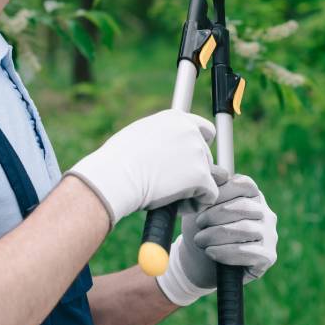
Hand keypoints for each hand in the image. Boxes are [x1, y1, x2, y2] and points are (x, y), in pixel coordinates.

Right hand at [65, 109, 218, 227]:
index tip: (189, 162)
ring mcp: (197, 152)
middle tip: (171, 185)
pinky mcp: (201, 175)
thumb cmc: (117, 161)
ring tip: (170, 197)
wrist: (115, 176)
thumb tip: (166, 150)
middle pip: (206, 156)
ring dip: (193, 190)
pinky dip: (196, 204)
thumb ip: (160, 138)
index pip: (204, 129)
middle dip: (193, 172)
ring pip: (208, 177)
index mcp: (175, 118)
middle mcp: (190, 131)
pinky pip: (210, 195)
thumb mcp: (139, 135)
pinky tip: (178, 207)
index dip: (200, 147)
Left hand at [156, 165, 278, 306]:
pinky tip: (211, 252)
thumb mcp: (199, 206)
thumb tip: (207, 174)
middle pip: (244, 207)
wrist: (201, 261)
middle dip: (215, 215)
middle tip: (198, 224)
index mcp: (252, 195)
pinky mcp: (268, 256)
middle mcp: (265, 212)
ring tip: (200, 240)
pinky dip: (226, 252)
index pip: (244, 184)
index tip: (200, 204)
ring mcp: (269, 234)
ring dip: (217, 235)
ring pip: (246, 229)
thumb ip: (206, 189)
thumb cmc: (202, 228)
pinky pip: (250, 252)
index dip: (221, 192)